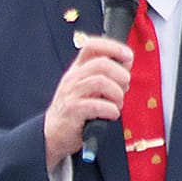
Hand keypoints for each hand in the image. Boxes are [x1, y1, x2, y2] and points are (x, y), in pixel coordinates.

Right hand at [43, 37, 131, 169]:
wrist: (53, 134)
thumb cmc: (74, 111)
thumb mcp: (86, 88)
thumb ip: (104, 76)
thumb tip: (126, 65)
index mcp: (77, 69)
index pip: (92, 46)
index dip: (113, 47)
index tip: (128, 56)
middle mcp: (73, 78)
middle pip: (102, 63)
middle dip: (121, 75)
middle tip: (125, 88)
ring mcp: (71, 93)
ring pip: (101, 82)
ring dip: (117, 93)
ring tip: (118, 104)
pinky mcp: (73, 111)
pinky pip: (98, 105)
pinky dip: (112, 110)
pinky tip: (112, 114)